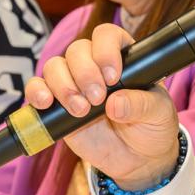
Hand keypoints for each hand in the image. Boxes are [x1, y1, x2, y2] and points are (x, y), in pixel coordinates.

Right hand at [26, 23, 180, 190]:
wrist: (136, 158)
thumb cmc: (151, 127)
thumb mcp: (158, 114)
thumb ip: (140, 105)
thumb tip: (114, 104)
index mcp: (123, 58)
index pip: (107, 36)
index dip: (105, 50)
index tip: (113, 77)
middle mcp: (95, 65)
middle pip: (77, 50)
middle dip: (84, 73)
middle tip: (97, 99)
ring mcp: (74, 83)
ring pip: (55, 66)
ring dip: (63, 86)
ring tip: (80, 110)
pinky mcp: (57, 104)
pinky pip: (37, 88)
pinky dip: (37, 92)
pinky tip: (46, 104)